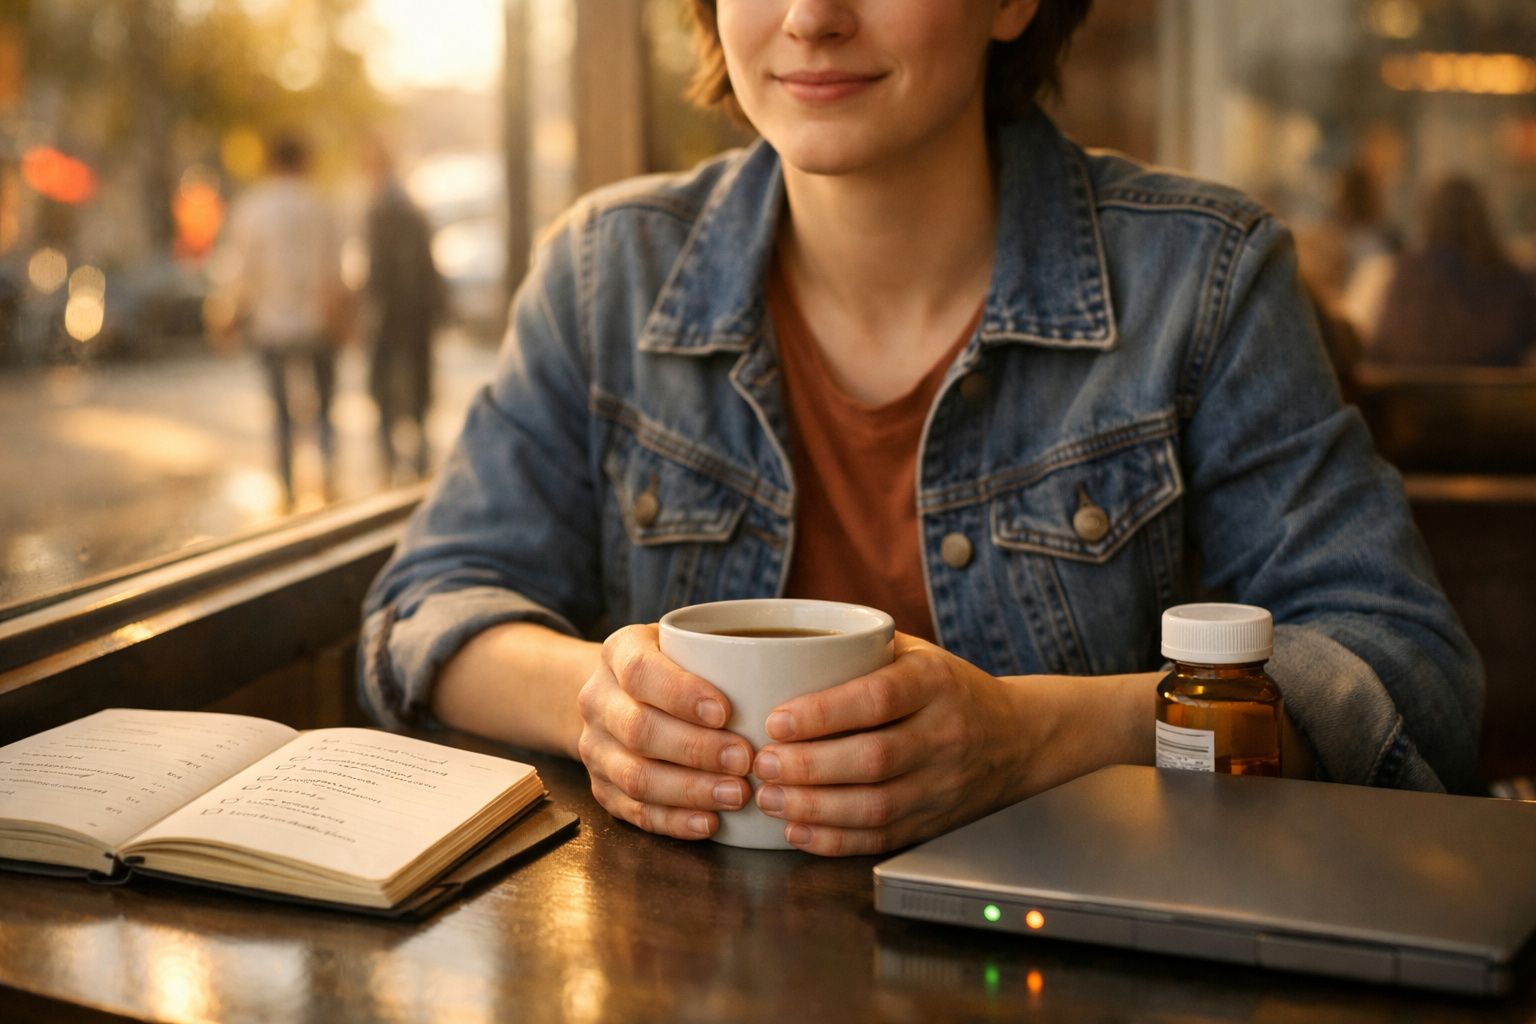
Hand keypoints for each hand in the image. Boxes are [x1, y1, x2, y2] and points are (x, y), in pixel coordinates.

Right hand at [576, 624, 753, 839]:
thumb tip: (796, 671)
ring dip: (690, 790)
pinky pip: (633, 812)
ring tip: (738, 795)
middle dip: (696, 750)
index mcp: (619, 652)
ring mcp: (595, 748)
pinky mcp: (602, 788)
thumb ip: (725, 652)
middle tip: (746, 760)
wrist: (618, 693)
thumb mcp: (689, 642)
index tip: (726, 712)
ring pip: (635, 777)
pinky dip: (673, 821)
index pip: (641, 672)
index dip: (681, 694)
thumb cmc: (674, 665)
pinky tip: (710, 823)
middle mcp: (598, 700)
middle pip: (639, 730)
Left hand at [751, 633, 1158, 855]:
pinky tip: (798, 829)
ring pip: (875, 807)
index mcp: (935, 683)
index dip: (823, 714)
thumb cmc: (948, 688)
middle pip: (873, 759)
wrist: (1017, 737)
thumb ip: (859, 648)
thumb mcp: (915, 652)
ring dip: (814, 808)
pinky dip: (834, 841)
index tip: (776, 720)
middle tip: (763, 764)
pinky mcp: (933, 822)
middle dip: (808, 767)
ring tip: (770, 798)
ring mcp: (942, 784)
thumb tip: (777, 647)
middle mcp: (944, 734)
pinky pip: (881, 839)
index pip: (877, 699)